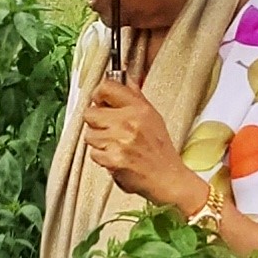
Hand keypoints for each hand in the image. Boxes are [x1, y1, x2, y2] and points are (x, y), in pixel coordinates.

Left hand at [80, 79, 204, 213]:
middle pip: (90, 113)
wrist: (167, 178)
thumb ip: (136, 98)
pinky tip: (116, 157)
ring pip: (90, 135)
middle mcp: (129, 122)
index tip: (100, 101)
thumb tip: (125, 79)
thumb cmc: (160, 150)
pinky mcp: (113, 159)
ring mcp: (120, 141)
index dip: (98, 95)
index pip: (106, 88)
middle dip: (96, 122)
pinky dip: (102, 158)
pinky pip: (94, 154)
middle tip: (109, 129)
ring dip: (99, 142)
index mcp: (139, 109)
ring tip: (116, 146)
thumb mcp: (153, 117)